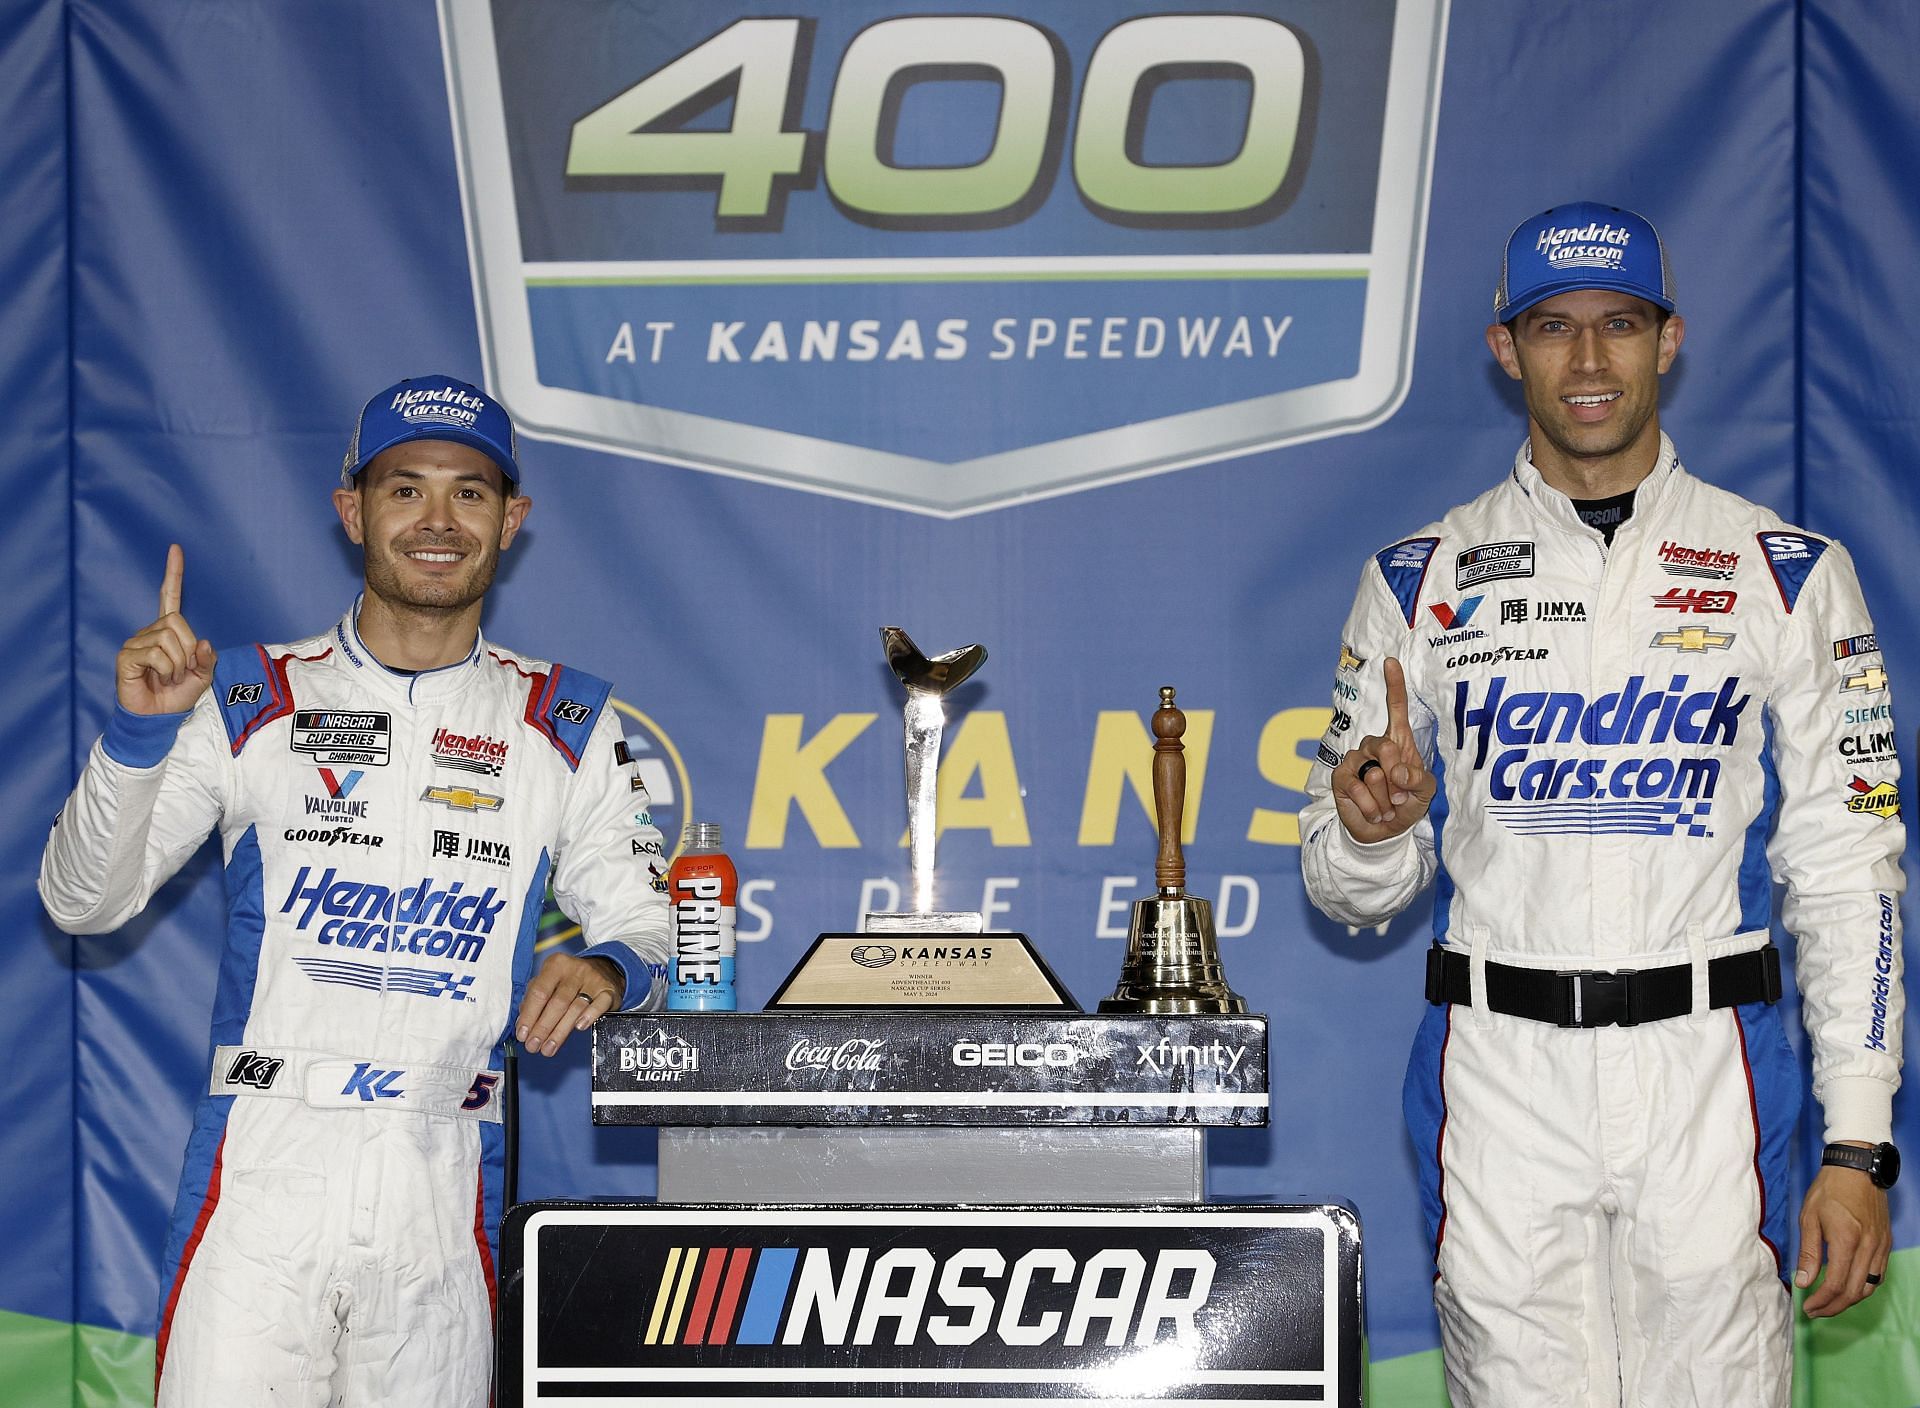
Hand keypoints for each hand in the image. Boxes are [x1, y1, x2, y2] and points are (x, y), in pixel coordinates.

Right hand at [116, 545, 214, 714]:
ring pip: (168, 640)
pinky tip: (157, 678)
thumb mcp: (203, 676)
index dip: (173, 574)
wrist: (158, 718)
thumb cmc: (177, 695)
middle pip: (177, 622)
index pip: (169, 596)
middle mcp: (150, 631)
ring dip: (178, 664)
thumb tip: (203, 642)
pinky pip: (156, 655)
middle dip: (189, 649)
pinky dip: (166, 670)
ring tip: (169, 677)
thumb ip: (208, 658)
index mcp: (168, 632)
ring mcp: (136, 642)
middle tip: (182, 670)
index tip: (176, 549)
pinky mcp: (126, 656)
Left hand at [516, 953, 625, 1056]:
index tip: (522, 1034)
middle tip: (534, 1045)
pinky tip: (579, 1027)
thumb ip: (534, 999)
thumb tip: (523, 1023)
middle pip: (557, 1002)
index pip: (539, 992)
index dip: (529, 1015)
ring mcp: (593, 980)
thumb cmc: (569, 980)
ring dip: (560, 1032)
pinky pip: (599, 1005)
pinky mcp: (608, 991)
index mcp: (556, 965)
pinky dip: (589, 1016)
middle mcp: (575, 970)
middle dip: (543, 1027)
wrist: (603, 970)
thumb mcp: (549, 982)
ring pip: (575, 1008)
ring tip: (549, 1047)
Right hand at [1332, 656, 1436, 842]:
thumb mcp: (1425, 792)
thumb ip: (1419, 780)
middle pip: (1384, 746)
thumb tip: (1399, 774)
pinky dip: (1372, 806)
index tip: (1391, 662)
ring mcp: (1355, 760)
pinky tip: (1376, 812)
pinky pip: (1357, 787)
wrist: (1384, 831)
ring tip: (1388, 807)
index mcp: (1398, 742)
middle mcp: (1374, 746)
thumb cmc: (1406, 804)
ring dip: (1386, 798)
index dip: (1394, 685)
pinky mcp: (1341, 777)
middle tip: (1401, 795)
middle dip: (1397, 776)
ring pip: (1373, 772)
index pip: (1396, 708)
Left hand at [1796, 1156, 1891, 1316]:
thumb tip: (1803, 1282)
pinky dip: (1862, 1287)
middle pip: (1854, 1292)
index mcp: (1846, 1241)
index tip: (1807, 1307)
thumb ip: (1808, 1252)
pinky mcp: (1885, 1244)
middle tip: (1815, 1311)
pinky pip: (1877, 1276)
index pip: (1835, 1284)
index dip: (1821, 1301)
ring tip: (1828, 1303)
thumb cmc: (1829, 1190)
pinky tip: (1847, 1288)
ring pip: (1868, 1287)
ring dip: (1849, 1301)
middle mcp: (1868, 1248)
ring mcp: (1880, 1247)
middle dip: (1834, 1307)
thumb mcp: (1809, 1217)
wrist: (1858, 1169)